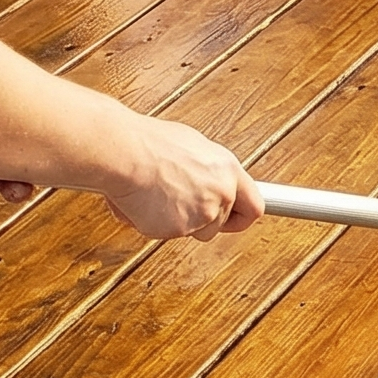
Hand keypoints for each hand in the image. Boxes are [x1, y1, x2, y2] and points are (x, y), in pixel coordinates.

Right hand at [99, 119, 262, 240]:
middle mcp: (221, 193)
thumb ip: (208, 170)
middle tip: (177, 202)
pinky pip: (168, 234)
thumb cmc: (148, 143)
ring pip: (195, 232)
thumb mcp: (191, 146)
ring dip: (179, 222)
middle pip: (220, 224)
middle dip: (201, 219)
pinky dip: (154, 223)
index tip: (234, 220)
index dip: (242, 217)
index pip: (255, 207)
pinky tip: (144, 202)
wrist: (122, 152)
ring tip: (158, 196)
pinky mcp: (178, 229)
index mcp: (227, 169)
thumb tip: (208, 180)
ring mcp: (202, 214)